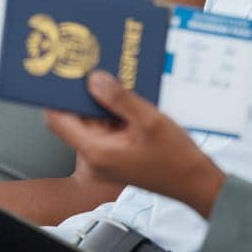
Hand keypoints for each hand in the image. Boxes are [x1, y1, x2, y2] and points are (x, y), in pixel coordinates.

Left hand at [43, 70, 224, 217]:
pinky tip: (126, 97)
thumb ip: (119, 98)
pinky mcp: (116, 154)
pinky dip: (112, 112)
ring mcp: (105, 157)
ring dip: (99, 102)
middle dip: (81, 94)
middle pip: (73, 119)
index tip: (62, 75)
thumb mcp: (149, 120)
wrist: (195, 183)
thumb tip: (93, 79)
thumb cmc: (176, 158)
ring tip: (112, 78)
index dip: (56, 96)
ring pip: (91, 122)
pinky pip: (106, 128)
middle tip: (89, 68)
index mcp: (96, 150)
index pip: (58, 120)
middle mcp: (95, 156)